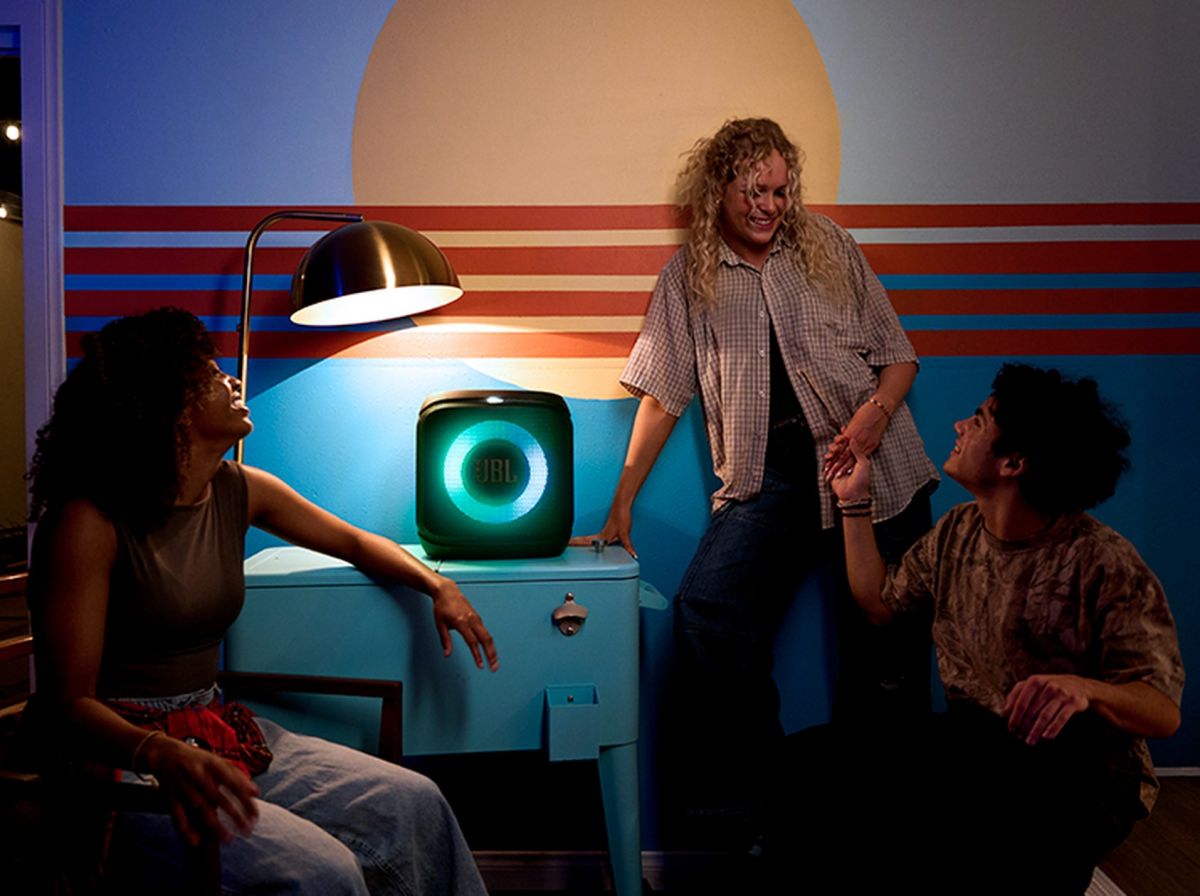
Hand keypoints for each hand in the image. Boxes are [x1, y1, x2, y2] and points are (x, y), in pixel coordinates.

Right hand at [142, 733, 259, 846]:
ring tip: (228, 839)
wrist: (164, 752)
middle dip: (234, 815)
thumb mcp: (218, 762)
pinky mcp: (169, 795)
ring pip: (200, 807)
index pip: (233, 783)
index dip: (245, 800)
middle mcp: (198, 773)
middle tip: (247, 830)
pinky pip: (177, 814)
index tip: (255, 816)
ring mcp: (183, 784)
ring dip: (214, 824)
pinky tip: (195, 842)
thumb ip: (237, 776)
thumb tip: (256, 793)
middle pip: (218, 796)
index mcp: (213, 763)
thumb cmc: (198, 759)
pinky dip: (185, 828)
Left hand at [431, 579, 499, 670]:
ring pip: (488, 636)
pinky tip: (489, 649)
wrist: (447, 591)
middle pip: (486, 639)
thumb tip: (447, 654)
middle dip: (491, 654)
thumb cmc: (442, 606)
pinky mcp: (477, 617)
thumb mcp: (439, 624)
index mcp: (461, 622)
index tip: (480, 666)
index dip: (477, 655)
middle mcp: (471, 620)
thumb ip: (445, 640)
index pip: (472, 642)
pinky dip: (489, 642)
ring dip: (492, 649)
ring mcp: (476, 618)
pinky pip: (486, 631)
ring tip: (494, 661)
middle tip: (494, 667)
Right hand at [568, 503, 635, 558]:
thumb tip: (633, 555)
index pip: (585, 542)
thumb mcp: (625, 534)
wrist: (621, 507)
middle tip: (563, 546)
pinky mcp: (604, 533)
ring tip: (569, 545)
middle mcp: (599, 536)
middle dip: (573, 544)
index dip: (575, 544)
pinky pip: (591, 538)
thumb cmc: (621, 517)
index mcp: (602, 537)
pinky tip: (583, 543)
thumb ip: (628, 546)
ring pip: (586, 539)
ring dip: (578, 542)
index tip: (565, 545)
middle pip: (583, 541)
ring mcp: (601, 534)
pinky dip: (584, 540)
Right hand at [825, 440, 871, 503]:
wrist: (853, 493)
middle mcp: (847, 458)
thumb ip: (858, 451)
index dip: (847, 435)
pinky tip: (829, 455)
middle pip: (841, 445)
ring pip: (833, 451)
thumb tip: (853, 439)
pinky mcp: (832, 469)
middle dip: (838, 440)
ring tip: (835, 448)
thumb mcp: (864, 464)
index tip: (844, 428)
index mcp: (856, 456)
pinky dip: (827, 457)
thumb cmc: (862, 479)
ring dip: (833, 448)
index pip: (850, 443)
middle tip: (839, 438)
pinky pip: (828, 461)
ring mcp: (839, 463)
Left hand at [1003, 674, 1091, 744]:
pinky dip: (1052, 729)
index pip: (1021, 702)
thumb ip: (1016, 695)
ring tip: (1030, 741)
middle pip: (1032, 711)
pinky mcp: (1074, 702)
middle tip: (1020, 737)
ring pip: (1045, 716)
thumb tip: (1004, 712)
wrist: (1079, 685)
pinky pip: (1061, 718)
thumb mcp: (1032, 686)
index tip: (1011, 729)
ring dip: (1036, 731)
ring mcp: (1062, 694)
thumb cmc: (1048, 687)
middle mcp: (1048, 686)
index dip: (1014, 717)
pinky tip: (1045, 737)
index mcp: (1035, 681)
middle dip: (1024, 726)